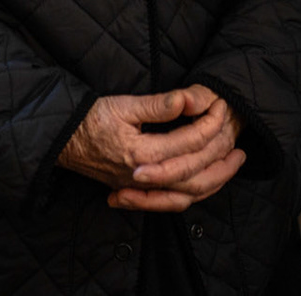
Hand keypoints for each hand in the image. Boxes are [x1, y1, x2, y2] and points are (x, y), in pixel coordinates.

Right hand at [57, 85, 245, 211]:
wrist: (60, 139)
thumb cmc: (89, 118)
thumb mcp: (123, 104)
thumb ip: (158, 105)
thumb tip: (190, 99)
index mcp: (142, 153)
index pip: (188, 142)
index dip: (209, 123)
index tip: (221, 107)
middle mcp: (143, 177)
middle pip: (194, 173)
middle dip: (220, 157)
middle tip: (240, 143)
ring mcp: (139, 188)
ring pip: (186, 194)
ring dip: (214, 181)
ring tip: (233, 165)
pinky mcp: (135, 191)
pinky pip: (170, 202)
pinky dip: (192, 195)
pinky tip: (204, 185)